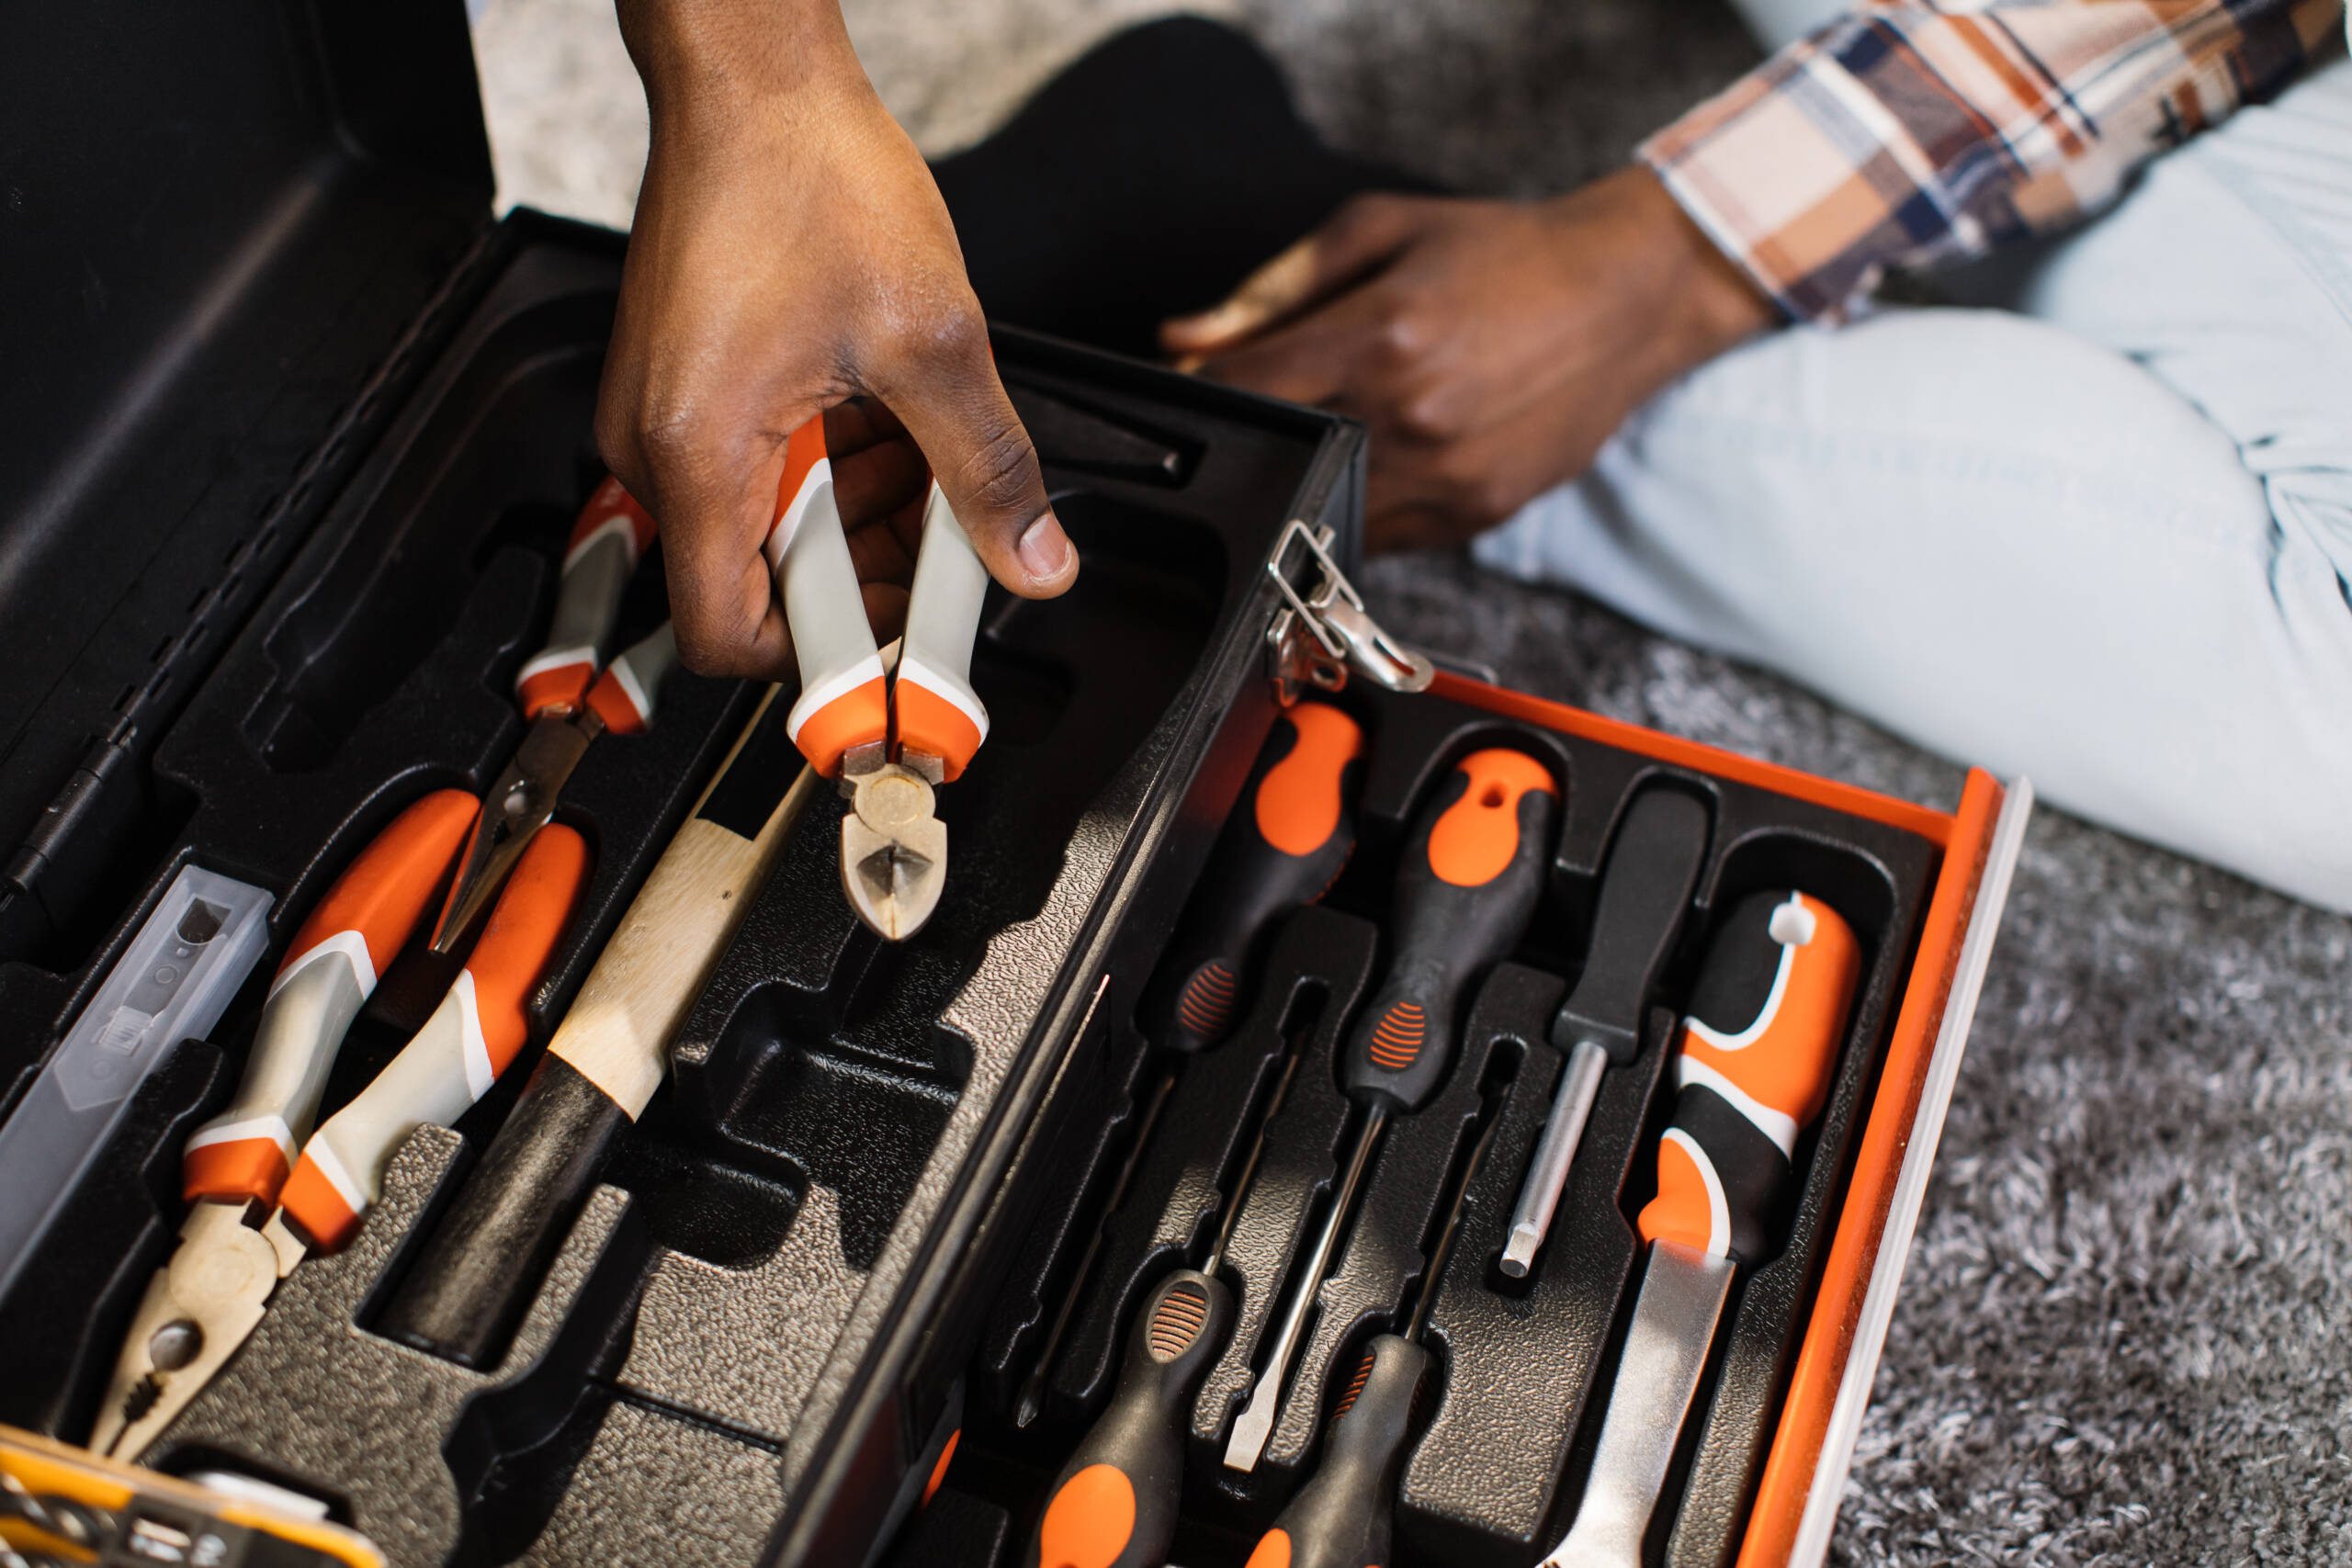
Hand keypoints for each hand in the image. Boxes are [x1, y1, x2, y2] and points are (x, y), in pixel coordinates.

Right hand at [599, 0, 1076, 679]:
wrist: (754, 79)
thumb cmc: (809, 176)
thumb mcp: (933, 341)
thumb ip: (988, 469)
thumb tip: (1033, 561)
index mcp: (697, 452)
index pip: (732, 634)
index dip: (827, 657)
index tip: (902, 652)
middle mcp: (657, 447)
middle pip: (761, 584)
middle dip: (868, 575)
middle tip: (950, 544)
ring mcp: (664, 417)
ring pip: (770, 527)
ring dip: (862, 518)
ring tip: (931, 464)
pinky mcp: (686, 389)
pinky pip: (761, 469)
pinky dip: (837, 468)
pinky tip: (892, 425)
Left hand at [1161, 167, 1774, 551]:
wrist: (1628, 295)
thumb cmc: (1505, 254)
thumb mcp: (1380, 232)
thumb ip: (1272, 289)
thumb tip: (1183, 337)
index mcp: (1380, 335)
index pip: (1244, 391)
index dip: (1205, 392)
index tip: (1200, 386)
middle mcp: (1412, 416)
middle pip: (1279, 459)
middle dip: (1257, 439)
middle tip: (1267, 410)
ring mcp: (1447, 476)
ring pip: (1323, 509)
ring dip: (1305, 480)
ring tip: (1335, 427)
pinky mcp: (1475, 513)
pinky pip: (1383, 534)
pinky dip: (1363, 503)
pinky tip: (1385, 453)